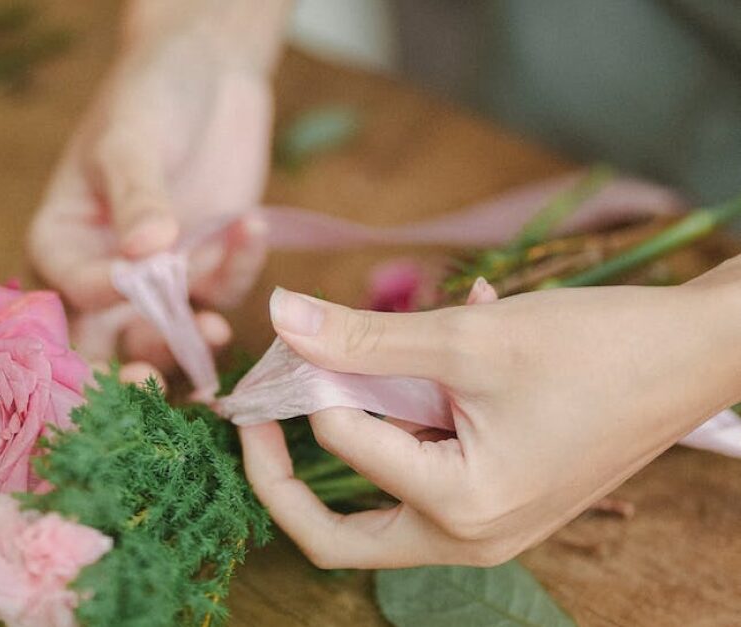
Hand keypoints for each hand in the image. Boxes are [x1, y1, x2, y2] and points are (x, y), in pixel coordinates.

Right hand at [29, 1, 286, 371]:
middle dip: (129, 367)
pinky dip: (238, 272)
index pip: (69, 289)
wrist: (208, 71)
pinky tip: (251, 227)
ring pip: (168, 336)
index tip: (130, 283)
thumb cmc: (149, 95)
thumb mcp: (132, 138)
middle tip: (150, 383)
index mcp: (62, 242)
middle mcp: (104, 272)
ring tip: (214, 329)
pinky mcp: (208, 271)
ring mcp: (161, 278)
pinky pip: (222, 293)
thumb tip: (145, 253)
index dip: (98, 296)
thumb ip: (136, 196)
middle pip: (108, 341)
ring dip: (188, 341)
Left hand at [240, 262, 740, 568]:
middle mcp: (469, 537)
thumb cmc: (596, 348)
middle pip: (337, 534)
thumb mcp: (468, 337)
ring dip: (352, 439)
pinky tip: (434, 352)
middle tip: (260, 416)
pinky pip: (425, 474)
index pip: (342, 448)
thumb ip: (364, 336)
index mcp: (460, 508)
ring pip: (378, 504)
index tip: (300, 335)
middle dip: (285, 476)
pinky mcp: (498, 500)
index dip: (309, 385)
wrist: (695, 354)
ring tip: (351, 368)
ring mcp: (486, 526)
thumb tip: (281, 315)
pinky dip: (407, 424)